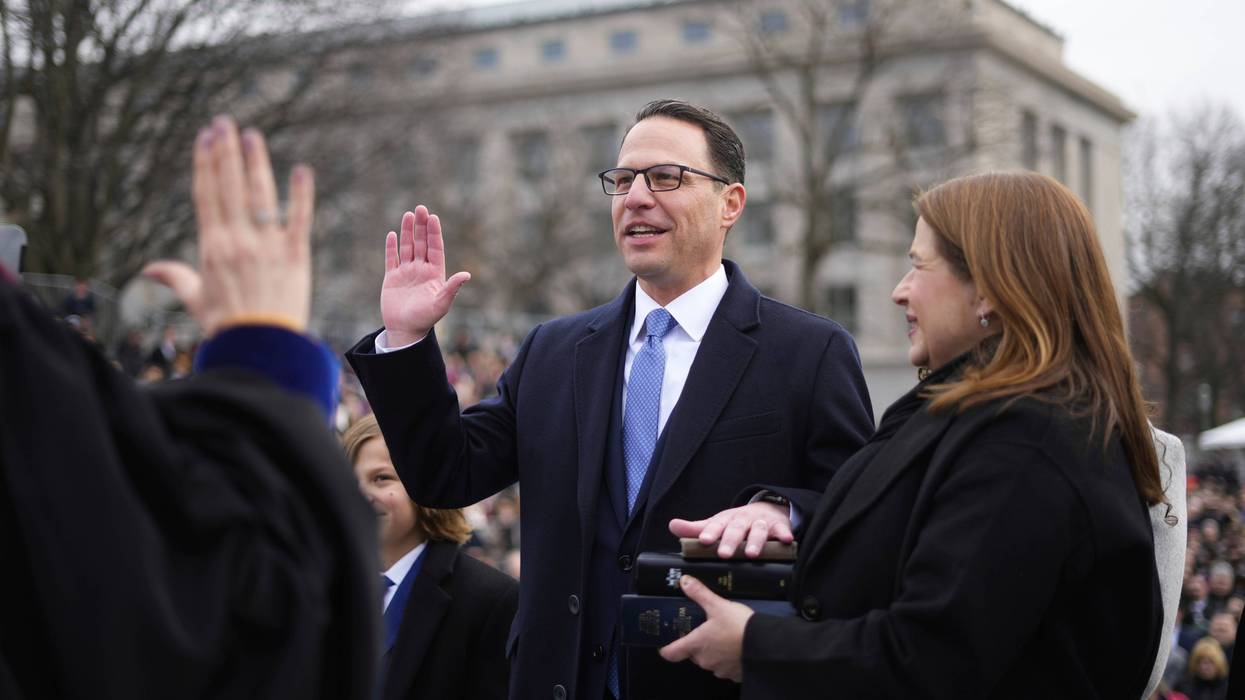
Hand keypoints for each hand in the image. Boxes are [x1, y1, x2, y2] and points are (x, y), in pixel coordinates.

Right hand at [144, 116, 312, 335]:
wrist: (260, 345)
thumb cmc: (227, 325)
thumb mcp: (196, 300)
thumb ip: (176, 278)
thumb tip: (149, 269)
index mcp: (212, 246)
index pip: (207, 195)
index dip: (206, 164)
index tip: (205, 139)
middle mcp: (238, 240)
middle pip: (230, 186)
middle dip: (226, 152)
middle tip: (225, 123)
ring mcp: (268, 245)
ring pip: (260, 195)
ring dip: (256, 163)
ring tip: (252, 135)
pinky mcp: (296, 255)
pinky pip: (300, 219)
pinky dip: (301, 195)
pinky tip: (301, 171)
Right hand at [379, 206, 470, 345]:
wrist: (405, 330)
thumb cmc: (426, 318)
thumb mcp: (442, 303)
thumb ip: (452, 288)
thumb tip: (467, 275)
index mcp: (435, 273)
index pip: (435, 248)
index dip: (434, 233)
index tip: (433, 217)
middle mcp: (421, 269)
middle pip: (421, 243)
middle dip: (421, 226)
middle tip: (420, 208)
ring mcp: (406, 272)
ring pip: (407, 247)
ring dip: (407, 232)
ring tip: (408, 215)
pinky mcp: (392, 278)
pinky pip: (392, 259)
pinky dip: (391, 247)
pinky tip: (392, 234)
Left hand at [659, 575, 752, 681]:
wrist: (766, 645)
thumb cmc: (739, 626)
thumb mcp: (718, 605)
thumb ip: (700, 594)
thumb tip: (684, 581)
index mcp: (696, 645)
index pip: (671, 653)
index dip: (666, 648)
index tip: (665, 644)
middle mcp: (705, 660)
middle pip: (692, 655)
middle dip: (696, 644)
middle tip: (702, 630)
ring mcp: (720, 669)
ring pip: (710, 660)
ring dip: (713, 651)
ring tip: (723, 636)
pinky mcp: (734, 674)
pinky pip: (726, 667)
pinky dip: (728, 658)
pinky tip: (736, 646)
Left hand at [669, 501, 792, 558]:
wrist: (765, 510)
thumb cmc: (735, 523)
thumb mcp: (716, 524)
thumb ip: (695, 528)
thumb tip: (672, 525)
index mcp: (725, 520)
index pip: (715, 525)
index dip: (710, 532)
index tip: (703, 541)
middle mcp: (742, 520)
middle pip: (736, 529)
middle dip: (730, 541)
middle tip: (724, 554)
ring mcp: (761, 523)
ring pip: (758, 530)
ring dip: (756, 541)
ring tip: (752, 554)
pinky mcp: (778, 526)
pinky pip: (782, 530)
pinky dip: (784, 534)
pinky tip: (786, 541)